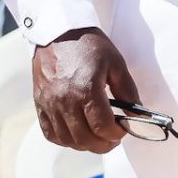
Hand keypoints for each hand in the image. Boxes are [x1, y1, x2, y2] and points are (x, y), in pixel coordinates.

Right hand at [32, 28, 138, 154]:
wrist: (57, 32)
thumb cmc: (88, 45)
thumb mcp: (115, 63)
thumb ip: (128, 91)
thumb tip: (137, 113)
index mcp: (86, 89)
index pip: (103, 126)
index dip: (117, 134)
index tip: (124, 130)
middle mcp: (64, 101)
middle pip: (85, 138)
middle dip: (104, 144)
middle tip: (114, 138)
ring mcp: (49, 105)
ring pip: (67, 140)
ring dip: (85, 145)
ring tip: (98, 137)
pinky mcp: (39, 105)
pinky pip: (51, 133)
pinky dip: (65, 140)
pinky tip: (77, 134)